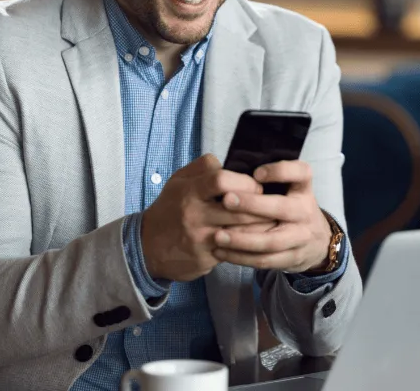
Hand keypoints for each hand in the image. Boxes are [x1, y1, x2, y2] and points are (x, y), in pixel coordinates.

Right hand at [141, 154, 272, 281]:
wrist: (147, 247)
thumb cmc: (170, 209)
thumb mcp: (178, 181)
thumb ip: (202, 167)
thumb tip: (227, 162)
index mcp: (189, 192)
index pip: (221, 180)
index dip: (244, 182)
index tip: (255, 186)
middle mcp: (194, 215)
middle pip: (238, 208)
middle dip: (261, 205)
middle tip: (271, 204)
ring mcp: (201, 239)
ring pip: (242, 231)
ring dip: (261, 226)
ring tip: (273, 219)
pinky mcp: (206, 258)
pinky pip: (236, 250)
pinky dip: (250, 243)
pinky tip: (259, 238)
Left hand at [211, 161, 332, 272]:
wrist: (317, 242)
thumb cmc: (292, 208)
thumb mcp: (291, 190)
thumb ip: (269, 182)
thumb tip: (229, 171)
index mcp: (303, 190)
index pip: (301, 173)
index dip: (280, 171)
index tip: (256, 172)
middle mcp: (305, 212)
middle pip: (282, 208)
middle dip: (252, 204)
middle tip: (226, 200)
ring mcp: (300, 237)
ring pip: (270, 241)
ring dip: (242, 239)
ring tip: (218, 235)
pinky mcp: (291, 258)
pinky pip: (264, 260)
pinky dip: (240, 257)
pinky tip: (221, 251)